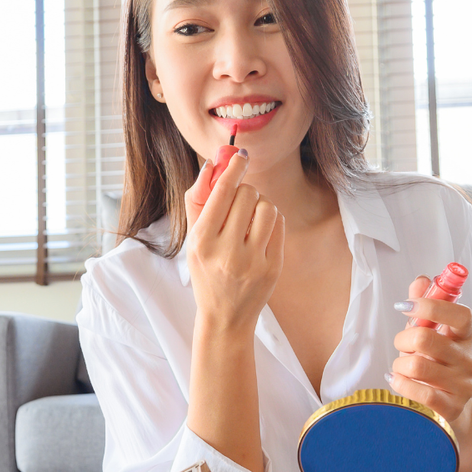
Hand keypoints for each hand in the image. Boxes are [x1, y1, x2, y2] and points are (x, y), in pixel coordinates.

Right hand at [184, 148, 284, 333]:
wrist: (224, 317)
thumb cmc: (206, 272)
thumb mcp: (193, 240)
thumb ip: (198, 201)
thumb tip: (213, 164)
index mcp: (202, 242)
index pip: (222, 192)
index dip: (233, 168)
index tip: (240, 154)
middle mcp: (227, 252)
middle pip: (247, 195)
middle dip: (245, 191)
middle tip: (239, 203)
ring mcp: (253, 262)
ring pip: (267, 207)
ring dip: (260, 205)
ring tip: (250, 219)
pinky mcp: (273, 268)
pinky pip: (278, 225)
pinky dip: (270, 221)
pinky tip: (260, 233)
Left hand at [389, 275, 471, 432]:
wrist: (446, 406)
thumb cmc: (434, 363)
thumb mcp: (429, 332)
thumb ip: (424, 305)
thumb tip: (421, 281)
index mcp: (465, 336)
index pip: (461, 315)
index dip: (431, 306)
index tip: (406, 306)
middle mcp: (468, 359)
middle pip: (427, 339)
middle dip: (402, 339)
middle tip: (401, 345)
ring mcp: (463, 384)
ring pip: (418, 366)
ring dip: (400, 364)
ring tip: (401, 366)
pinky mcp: (452, 407)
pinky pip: (421, 393)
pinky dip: (400, 384)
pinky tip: (397, 380)